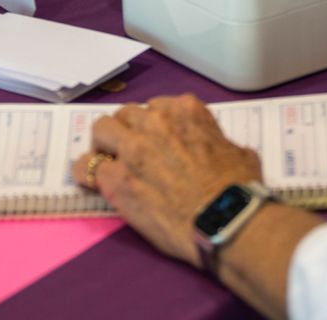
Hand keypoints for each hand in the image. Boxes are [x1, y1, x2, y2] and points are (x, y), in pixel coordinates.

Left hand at [75, 95, 262, 268]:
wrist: (225, 219)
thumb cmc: (238, 190)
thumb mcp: (237, 151)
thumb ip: (217, 141)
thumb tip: (218, 150)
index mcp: (185, 110)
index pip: (157, 106)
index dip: (154, 126)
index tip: (156, 140)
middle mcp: (155, 121)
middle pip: (126, 113)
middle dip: (127, 131)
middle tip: (132, 152)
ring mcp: (132, 148)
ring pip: (102, 129)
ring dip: (104, 144)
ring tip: (109, 162)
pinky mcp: (115, 178)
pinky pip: (87, 167)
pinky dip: (89, 174)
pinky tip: (93, 183)